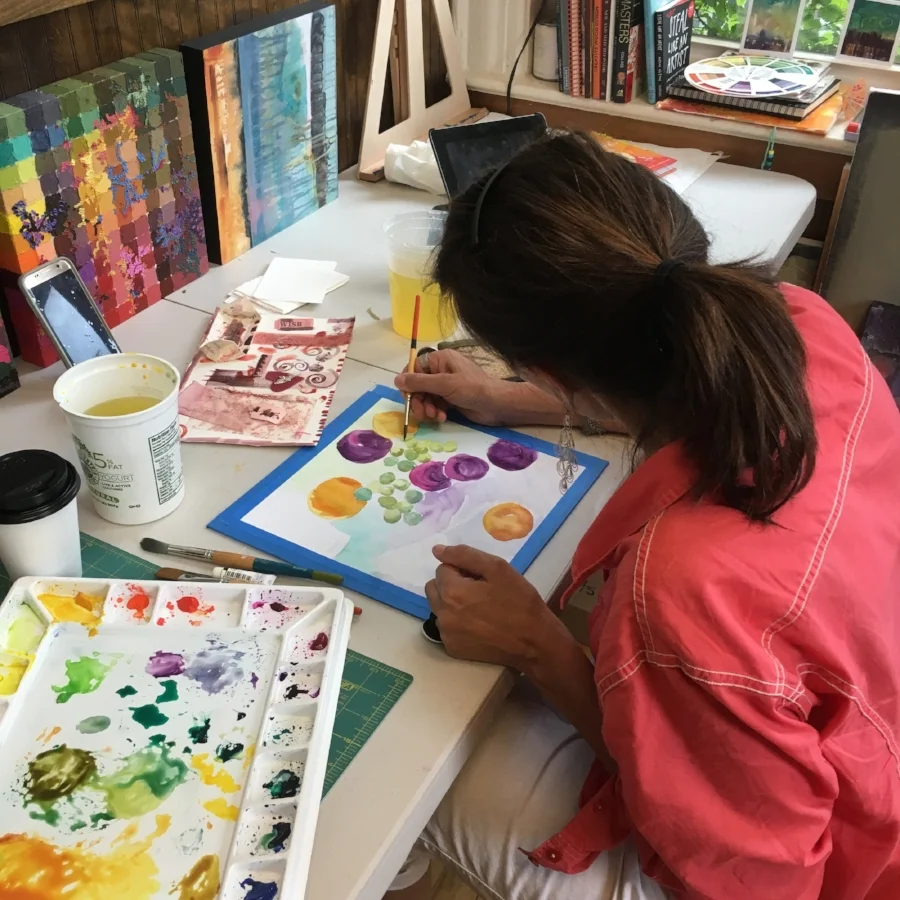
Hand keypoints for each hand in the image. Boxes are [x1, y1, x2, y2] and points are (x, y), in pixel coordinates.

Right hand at [394, 349, 510, 425]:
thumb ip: (420, 382)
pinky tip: (442, 418)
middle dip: (418, 400)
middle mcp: (442, 370)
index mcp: (440, 359)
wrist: (497, 405)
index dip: (409, 382)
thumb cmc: (473, 389)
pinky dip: (435, 412)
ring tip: (435, 416)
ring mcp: (446, 385)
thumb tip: (397, 380)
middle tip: (421, 413)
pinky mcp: (450, 399)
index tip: (407, 396)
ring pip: (425, 397)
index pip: (415, 367)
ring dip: (427, 408)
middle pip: (418, 385)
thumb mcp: (445, 384)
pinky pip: (434, 405)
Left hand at [425, 544, 568, 671]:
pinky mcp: (452, 649)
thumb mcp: (497, 568)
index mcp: (452, 592)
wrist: (534, 642)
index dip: (462, 570)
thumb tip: (437, 550)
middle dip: (451, 584)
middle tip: (478, 591)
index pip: (443, 568)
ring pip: (439, 607)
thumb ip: (464, 555)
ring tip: (479, 608)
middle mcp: (443, 614)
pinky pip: (446, 627)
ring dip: (452, 603)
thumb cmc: (519, 601)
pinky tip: (478, 624)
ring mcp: (446, 634)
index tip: (482, 579)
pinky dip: (457, 622)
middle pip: (435, 588)